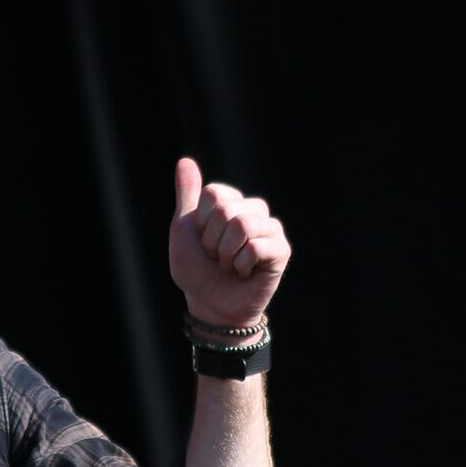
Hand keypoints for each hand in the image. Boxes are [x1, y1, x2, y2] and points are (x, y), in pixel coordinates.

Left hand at [168, 157, 289, 327]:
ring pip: (242, 225)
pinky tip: (245, 274)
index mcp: (231, 202)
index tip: (204, 241)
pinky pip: (255, 247)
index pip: (214, 195)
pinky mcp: (281, 250)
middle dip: (213, 242)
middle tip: (218, 258)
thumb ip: (188, 195)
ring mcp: (270, 229)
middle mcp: (254, 210)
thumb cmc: (197, 270)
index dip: (201, 224)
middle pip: (227, 210)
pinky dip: (240, 266)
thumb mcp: (184, 230)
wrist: (211, 306)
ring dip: (226, 255)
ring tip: (230, 265)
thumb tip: (185, 160)